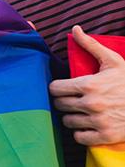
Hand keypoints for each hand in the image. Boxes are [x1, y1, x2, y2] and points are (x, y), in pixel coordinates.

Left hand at [49, 25, 124, 145]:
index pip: (54, 89)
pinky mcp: (105, 136)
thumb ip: (90, 45)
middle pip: (59, 105)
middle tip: (73, 100)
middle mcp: (90, 104)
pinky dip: (81, 133)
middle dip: (64, 102)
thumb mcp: (113, 61)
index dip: (58, 88)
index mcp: (88, 84)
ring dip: (72, 117)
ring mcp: (98, 121)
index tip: (64, 89)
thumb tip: (75, 28)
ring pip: (68, 121)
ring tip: (80, 112)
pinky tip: (88, 125)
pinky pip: (79, 137)